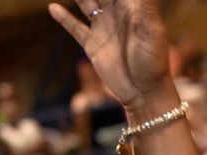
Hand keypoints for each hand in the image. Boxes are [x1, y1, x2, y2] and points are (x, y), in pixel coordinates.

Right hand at [48, 0, 174, 115]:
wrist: (144, 93)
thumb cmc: (153, 63)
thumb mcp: (152, 31)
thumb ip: (145, 5)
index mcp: (131, 6)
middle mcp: (116, 12)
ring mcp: (103, 27)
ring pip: (84, 1)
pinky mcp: (92, 44)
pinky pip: (75, 27)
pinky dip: (63, 18)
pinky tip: (52, 7)